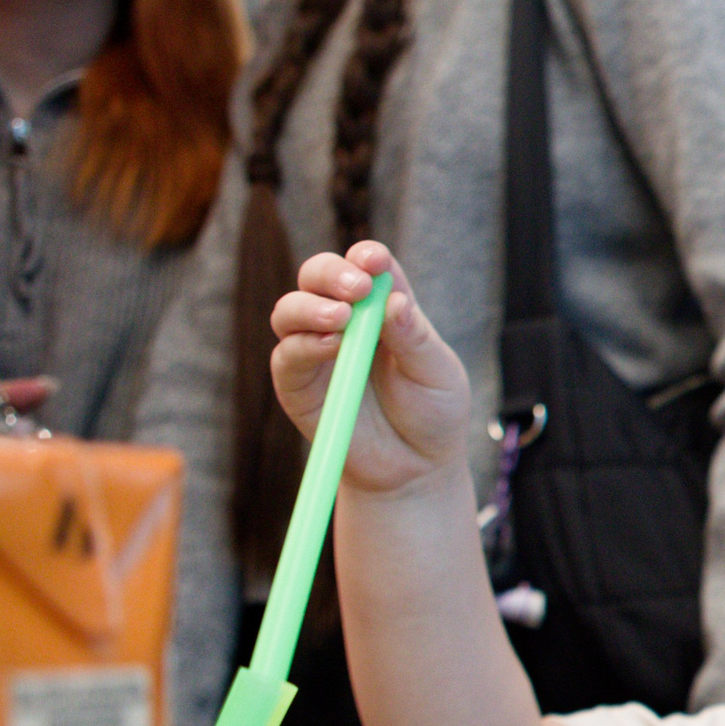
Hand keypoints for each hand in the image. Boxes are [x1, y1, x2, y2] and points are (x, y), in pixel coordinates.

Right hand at [271, 242, 471, 494]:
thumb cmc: (432, 412)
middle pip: (319, 276)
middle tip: (356, 288)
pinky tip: (330, 344)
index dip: (367, 257)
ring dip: (311, 306)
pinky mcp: (297, 384)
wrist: (414, 469)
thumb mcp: (437, 373)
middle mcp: (345, 320)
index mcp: (383, 306)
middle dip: (332, 273)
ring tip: (341, 318)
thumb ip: (415, 338)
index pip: (368, 267)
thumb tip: (394, 301)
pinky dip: (304, 345)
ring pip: (291, 310)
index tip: (374, 259)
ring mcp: (316, 349)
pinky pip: (288, 356)